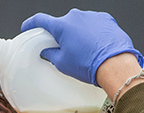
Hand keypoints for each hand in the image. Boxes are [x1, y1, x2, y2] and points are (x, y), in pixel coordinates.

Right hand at [21, 9, 142, 85]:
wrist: (115, 65)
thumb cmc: (90, 65)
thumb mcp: (63, 63)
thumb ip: (51, 54)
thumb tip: (49, 51)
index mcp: (62, 26)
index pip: (41, 20)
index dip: (32, 23)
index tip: (29, 26)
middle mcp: (76, 16)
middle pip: (63, 24)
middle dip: (63, 35)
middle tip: (67, 50)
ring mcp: (92, 16)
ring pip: (80, 24)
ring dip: (80, 34)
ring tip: (86, 52)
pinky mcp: (105, 19)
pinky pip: (94, 24)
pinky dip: (93, 33)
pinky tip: (97, 46)